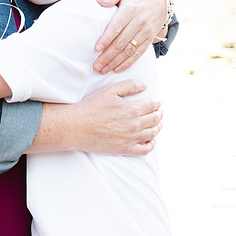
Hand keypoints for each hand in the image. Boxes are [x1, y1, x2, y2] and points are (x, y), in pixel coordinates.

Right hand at [32, 80, 161, 155]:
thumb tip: (144, 86)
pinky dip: (151, 144)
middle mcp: (134, 125)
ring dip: (157, 127)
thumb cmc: (90, 107)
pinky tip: (150, 140)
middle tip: (159, 112)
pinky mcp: (124, 149)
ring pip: (152, 133)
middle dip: (159, 114)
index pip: (152, 105)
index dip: (157, 103)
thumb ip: (128, 86)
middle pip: (155, 119)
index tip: (157, 102)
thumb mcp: (109, 90)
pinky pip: (145, 149)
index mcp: (132, 109)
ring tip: (157, 124)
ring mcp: (130, 138)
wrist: (76, 127)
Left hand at [93, 0, 166, 73]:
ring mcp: (146, 31)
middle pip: (121, 42)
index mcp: (130, 10)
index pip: (117, 27)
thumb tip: (99, 0)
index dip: (107, 39)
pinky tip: (117, 69)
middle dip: (108, 56)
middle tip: (96, 65)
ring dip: (116, 62)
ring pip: (129, 50)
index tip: (97, 49)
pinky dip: (128, 62)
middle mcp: (139, 22)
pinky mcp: (150, 38)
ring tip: (103, 70)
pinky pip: (139, 53)